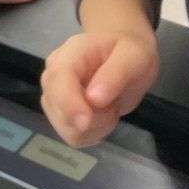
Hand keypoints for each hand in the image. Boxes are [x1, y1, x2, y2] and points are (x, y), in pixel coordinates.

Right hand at [41, 28, 159, 147]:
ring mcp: (55, 98)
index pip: (57, 81)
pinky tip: (105, 116)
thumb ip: (116, 74)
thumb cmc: (130, 51)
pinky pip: (75, 137)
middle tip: (114, 100)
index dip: (68, 104)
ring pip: (68, 129)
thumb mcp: (135, 55)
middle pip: (59, 110)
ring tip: (110, 105)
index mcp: (69, 55)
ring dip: (97, 126)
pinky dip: (95, 133)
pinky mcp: (62, 116)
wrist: (125, 56)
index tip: (86, 122)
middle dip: (93, 117)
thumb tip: (94, 99)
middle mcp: (54, 77)